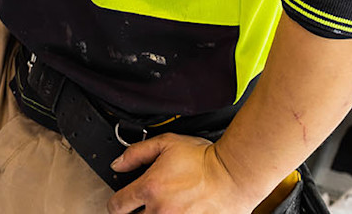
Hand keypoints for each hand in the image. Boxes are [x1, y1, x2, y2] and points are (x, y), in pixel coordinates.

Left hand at [107, 135, 272, 213]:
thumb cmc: (205, 159)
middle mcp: (160, 210)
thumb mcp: (167, 143)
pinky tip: (179, 211)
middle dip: (134, 212)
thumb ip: (137, 153)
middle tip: (145, 204)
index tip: (122, 201)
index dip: (117, 203)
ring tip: (164, 208)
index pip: (116, 206)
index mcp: (149, 189)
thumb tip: (118, 164)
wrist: (235, 175)